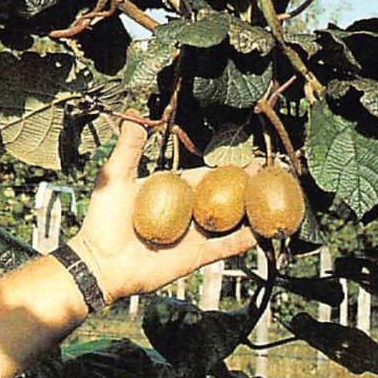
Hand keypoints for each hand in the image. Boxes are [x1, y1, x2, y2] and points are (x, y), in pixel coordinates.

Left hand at [70, 118, 258, 302]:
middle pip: (222, 197)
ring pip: (228, 222)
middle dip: (246, 187)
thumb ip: (129, 148)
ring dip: (250, 213)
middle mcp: (186, 213)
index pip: (205, 176)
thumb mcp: (115, 178)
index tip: (251, 160)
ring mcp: (192, 236)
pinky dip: (242, 241)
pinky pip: (223, 248)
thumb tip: (135, 113)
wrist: (100, 264)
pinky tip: (262, 233)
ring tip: (277, 203)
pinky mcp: (194, 257)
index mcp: (171, 192)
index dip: (227, 169)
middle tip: (271, 176)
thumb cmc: (103, 220)